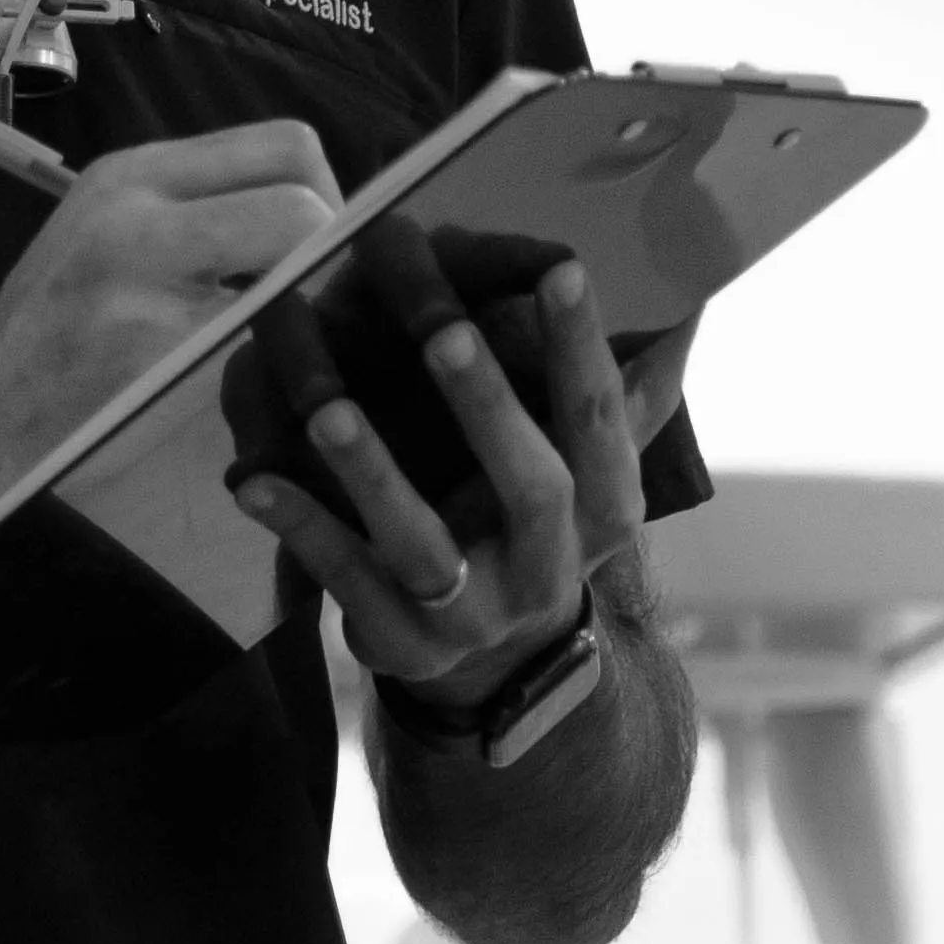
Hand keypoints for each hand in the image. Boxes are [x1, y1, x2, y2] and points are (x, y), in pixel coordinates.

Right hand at [0, 118, 343, 517]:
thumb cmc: (49, 339)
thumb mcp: (103, 238)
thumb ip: (191, 216)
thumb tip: (310, 217)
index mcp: (132, 174)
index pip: (281, 143)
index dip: (326, 193)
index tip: (315, 247)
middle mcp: (135, 206)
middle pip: (301, 186)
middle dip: (333, 240)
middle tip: (313, 295)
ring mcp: (142, 275)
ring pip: (292, 251)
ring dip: (309, 296)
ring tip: (280, 333)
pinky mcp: (151, 346)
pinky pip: (261, 330)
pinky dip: (277, 352)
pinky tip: (250, 378)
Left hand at [227, 231, 648, 705]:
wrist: (498, 676)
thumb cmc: (538, 530)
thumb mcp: (592, 471)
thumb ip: (632, 392)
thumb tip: (690, 294)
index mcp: (606, 510)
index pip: (601, 420)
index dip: (584, 347)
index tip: (562, 267)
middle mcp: (550, 567)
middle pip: (531, 487)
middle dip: (490, 408)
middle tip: (442, 329)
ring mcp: (474, 614)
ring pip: (425, 546)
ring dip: (375, 474)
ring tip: (328, 409)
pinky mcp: (402, 645)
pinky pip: (345, 583)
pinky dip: (301, 530)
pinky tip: (253, 479)